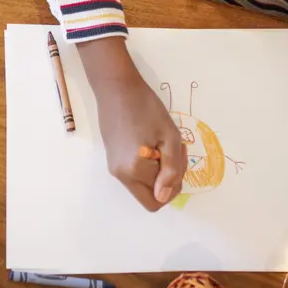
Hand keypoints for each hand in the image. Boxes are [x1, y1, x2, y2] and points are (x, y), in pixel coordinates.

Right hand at [79, 37, 187, 210]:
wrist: (116, 88)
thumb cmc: (146, 108)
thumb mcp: (170, 137)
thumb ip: (171, 169)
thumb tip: (163, 196)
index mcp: (133, 170)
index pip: (158, 200)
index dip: (172, 188)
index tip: (176, 161)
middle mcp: (120, 174)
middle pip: (150, 194)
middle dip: (167, 177)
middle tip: (173, 149)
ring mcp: (114, 166)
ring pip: (143, 183)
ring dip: (158, 169)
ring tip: (162, 142)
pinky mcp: (112, 157)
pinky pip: (135, 172)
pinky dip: (148, 163)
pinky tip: (151, 140)